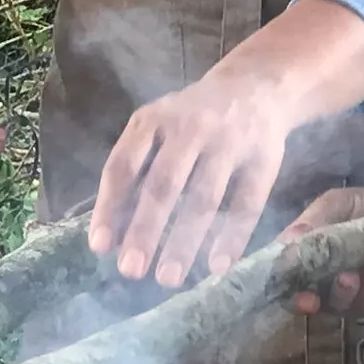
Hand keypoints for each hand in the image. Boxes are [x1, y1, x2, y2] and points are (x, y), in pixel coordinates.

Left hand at [90, 61, 293, 288]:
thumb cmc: (192, 119)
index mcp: (152, 121)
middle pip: (164, 185)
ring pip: (204, 198)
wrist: (256, 85)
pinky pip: (246, 203)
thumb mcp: (156, 126)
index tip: (100, 247)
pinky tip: (217, 266)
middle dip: (145, 230)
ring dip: (184, 242)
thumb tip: (109, 233)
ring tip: (167, 278)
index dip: (110, 206)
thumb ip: (134, 169)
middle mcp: (189, 128)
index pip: (124, 165)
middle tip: (130, 270)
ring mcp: (229, 142)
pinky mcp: (263, 159)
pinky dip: (232, 237)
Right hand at [286, 182, 363, 316]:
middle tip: (313, 295)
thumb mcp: (338, 204)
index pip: (283, 276)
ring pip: (334, 305)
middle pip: (303, 299)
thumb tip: (286, 242)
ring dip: (342, 290)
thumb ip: (313, 222)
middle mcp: (321, 278)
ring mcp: (348, 295)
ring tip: (356, 271)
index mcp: (306, 253)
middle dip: (308, 298)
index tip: (285, 282)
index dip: (281, 283)